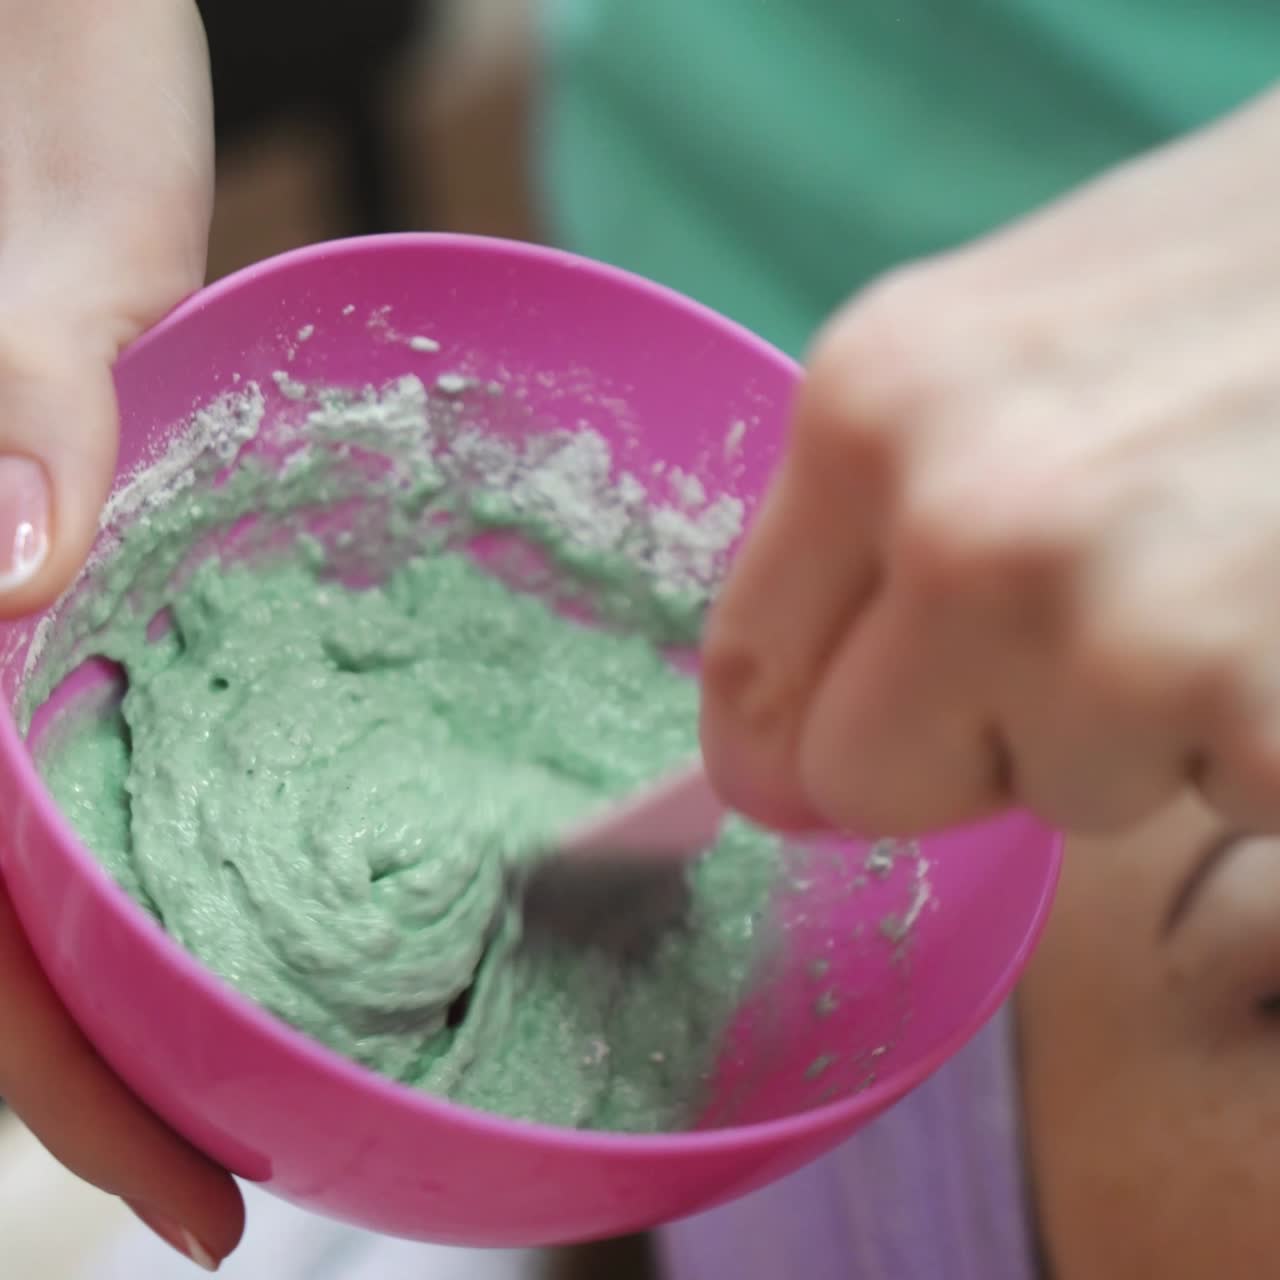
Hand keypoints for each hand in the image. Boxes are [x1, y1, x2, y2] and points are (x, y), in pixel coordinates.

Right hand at [0, 0, 242, 1267]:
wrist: (42, 104)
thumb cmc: (24, 165)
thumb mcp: (36, 291)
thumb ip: (8, 412)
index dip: (67, 1090)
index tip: (203, 1209)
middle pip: (5, 936)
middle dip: (112, 1080)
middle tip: (246, 1177)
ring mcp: (25, 647)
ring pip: (45, 872)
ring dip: (135, 994)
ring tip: (257, 1081)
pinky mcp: (92, 601)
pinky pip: (103, 772)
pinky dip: (163, 866)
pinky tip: (243, 908)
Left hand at [701, 86, 1279, 838]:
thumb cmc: (1230, 285)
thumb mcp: (989, 352)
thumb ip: (862, 524)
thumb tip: (768, 734)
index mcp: (869, 413)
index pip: (746, 672)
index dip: (782, 737)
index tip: (818, 757)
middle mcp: (965, 528)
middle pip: (859, 780)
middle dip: (955, 744)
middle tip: (1069, 635)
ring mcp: (1117, 637)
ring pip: (1050, 799)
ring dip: (1121, 732)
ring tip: (1215, 583)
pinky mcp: (1265, 729)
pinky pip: (1207, 810)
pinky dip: (1248, 751)